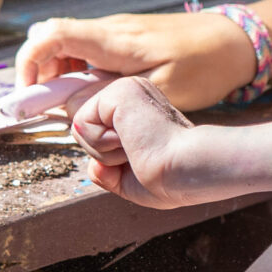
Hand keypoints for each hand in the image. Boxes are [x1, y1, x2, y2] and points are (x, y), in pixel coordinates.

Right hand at [18, 10, 257, 109]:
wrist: (238, 41)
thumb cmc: (205, 65)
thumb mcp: (158, 92)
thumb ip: (109, 100)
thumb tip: (68, 107)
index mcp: (112, 39)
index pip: (49, 36)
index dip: (28, 63)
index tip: (29, 96)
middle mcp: (109, 30)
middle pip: (52, 40)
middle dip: (42, 75)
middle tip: (54, 109)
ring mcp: (118, 33)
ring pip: (69, 48)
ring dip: (62, 77)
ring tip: (78, 108)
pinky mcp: (128, 40)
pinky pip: (90, 52)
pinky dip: (82, 74)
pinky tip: (98, 97)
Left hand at [70, 77, 240, 208]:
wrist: (190, 171)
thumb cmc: (173, 180)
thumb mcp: (132, 182)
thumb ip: (107, 173)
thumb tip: (92, 167)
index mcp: (140, 113)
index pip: (99, 138)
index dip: (111, 162)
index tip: (143, 162)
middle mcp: (133, 96)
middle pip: (85, 135)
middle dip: (105, 159)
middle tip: (140, 157)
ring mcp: (126, 90)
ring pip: (81, 130)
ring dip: (105, 154)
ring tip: (139, 149)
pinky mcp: (119, 91)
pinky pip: (82, 123)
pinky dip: (102, 144)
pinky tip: (132, 141)